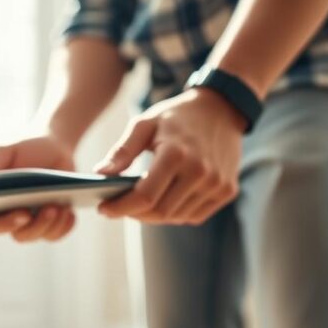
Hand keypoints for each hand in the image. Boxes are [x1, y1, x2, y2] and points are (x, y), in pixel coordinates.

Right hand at [0, 136, 77, 242]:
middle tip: (50, 207)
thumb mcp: (4, 150)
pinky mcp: (50, 220)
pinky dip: (65, 226)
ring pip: (38, 236)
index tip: (23, 214)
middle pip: (18, 235)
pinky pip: (56, 234)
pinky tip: (69, 212)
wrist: (54, 144)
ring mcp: (30, 220)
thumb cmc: (24, 145)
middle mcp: (8, 214)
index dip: (2, 225)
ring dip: (52, 224)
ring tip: (61, 205)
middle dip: (36, 226)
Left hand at [95, 88, 242, 224]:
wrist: (221, 109)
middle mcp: (200, 172)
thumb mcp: (144, 123)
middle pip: (159, 212)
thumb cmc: (176, 117)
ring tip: (138, 203)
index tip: (103, 209)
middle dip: (134, 213)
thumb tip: (100, 173)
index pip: (144, 196)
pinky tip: (164, 200)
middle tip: (118, 206)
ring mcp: (217, 184)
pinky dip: (175, 213)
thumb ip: (122, 150)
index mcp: (176, 154)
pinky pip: (193, 216)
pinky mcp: (227, 191)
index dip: (120, 207)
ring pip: (176, 217)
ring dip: (153, 215)